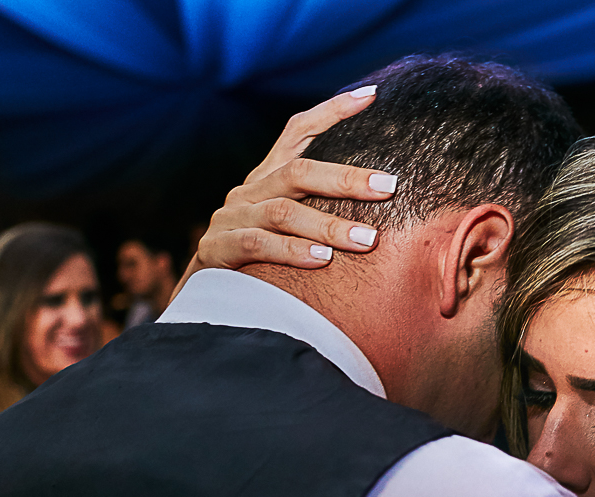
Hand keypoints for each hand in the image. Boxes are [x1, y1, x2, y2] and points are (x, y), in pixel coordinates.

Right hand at [173, 86, 395, 298]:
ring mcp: (230, 219)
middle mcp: (249, 192)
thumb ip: (324, 218)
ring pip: (283, 211)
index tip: (372, 95)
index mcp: (269, 180)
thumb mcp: (292, 234)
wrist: (205, 303)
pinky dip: (291, 250)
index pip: (298, 132)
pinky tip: (321, 259)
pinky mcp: (216, 249)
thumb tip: (385, 219)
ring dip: (328, 225)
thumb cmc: (263, 267)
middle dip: (347, 178)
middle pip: (299, 172)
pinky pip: (256, 244)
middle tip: (389, 187)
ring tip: (366, 239)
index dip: (332, 111)